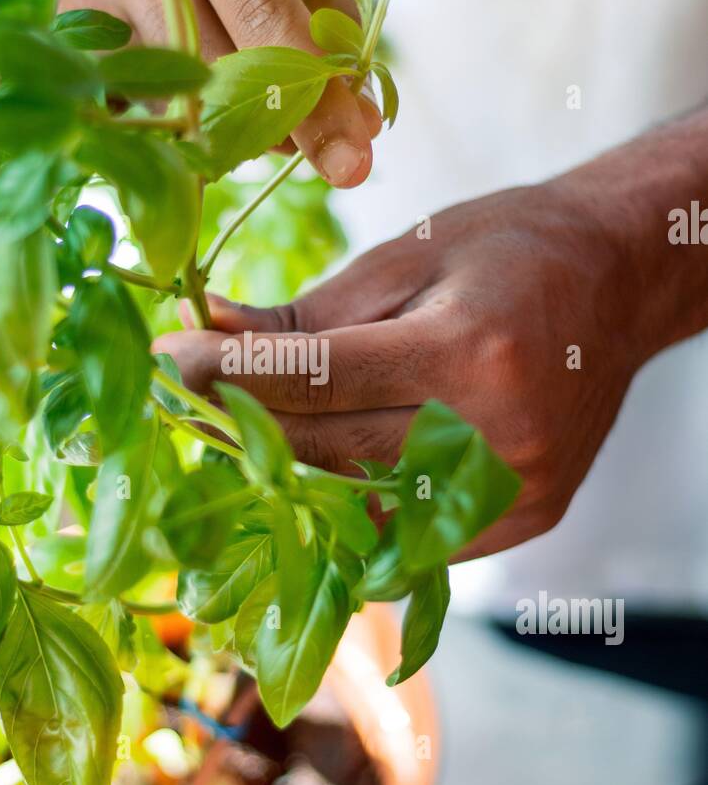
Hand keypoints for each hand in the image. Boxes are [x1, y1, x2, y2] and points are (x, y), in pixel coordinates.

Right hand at [61, 0, 380, 186]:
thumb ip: (346, 45)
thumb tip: (354, 139)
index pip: (262, 17)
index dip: (311, 99)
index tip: (348, 162)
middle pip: (209, 71)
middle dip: (272, 122)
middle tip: (310, 139)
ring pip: (170, 101)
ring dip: (226, 129)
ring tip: (257, 105)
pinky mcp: (73, 29)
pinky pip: (135, 109)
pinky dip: (181, 124)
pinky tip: (203, 100)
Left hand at [156, 177, 643, 558]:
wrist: (619, 285)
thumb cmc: (509, 251)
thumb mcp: (407, 255)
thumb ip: (308, 312)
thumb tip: (208, 335)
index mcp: (469, 350)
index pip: (317, 378)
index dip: (227, 374)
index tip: (165, 361)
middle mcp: (495, 434)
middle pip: (328, 449)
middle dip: (241, 423)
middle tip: (181, 397)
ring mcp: (513, 491)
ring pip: (357, 503)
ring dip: (284, 474)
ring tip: (237, 433)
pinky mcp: (522, 521)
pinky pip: (406, 533)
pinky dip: (350, 505)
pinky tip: (312, 473)